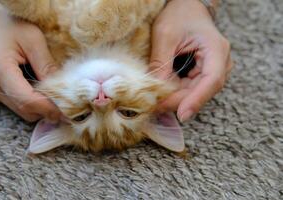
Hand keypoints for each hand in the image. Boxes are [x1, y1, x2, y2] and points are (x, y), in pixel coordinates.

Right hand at [0, 0, 60, 121]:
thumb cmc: (10, 24)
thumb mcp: (34, 39)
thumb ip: (47, 66)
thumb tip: (63, 91)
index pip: (27, 101)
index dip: (49, 108)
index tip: (68, 109)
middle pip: (24, 110)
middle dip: (46, 108)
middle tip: (65, 100)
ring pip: (20, 110)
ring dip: (38, 105)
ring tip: (51, 91)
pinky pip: (14, 103)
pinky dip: (28, 99)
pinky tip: (36, 86)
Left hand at [150, 0, 231, 121]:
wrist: (186, 6)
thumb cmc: (178, 15)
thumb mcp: (165, 35)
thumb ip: (161, 62)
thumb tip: (155, 90)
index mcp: (216, 50)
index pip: (211, 80)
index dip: (196, 100)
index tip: (182, 114)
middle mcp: (220, 63)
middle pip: (201, 91)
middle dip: (178, 101)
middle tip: (155, 108)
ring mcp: (212, 69)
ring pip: (194, 92)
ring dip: (175, 98)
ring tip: (154, 103)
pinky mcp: (201, 73)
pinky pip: (189, 88)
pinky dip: (175, 92)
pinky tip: (160, 95)